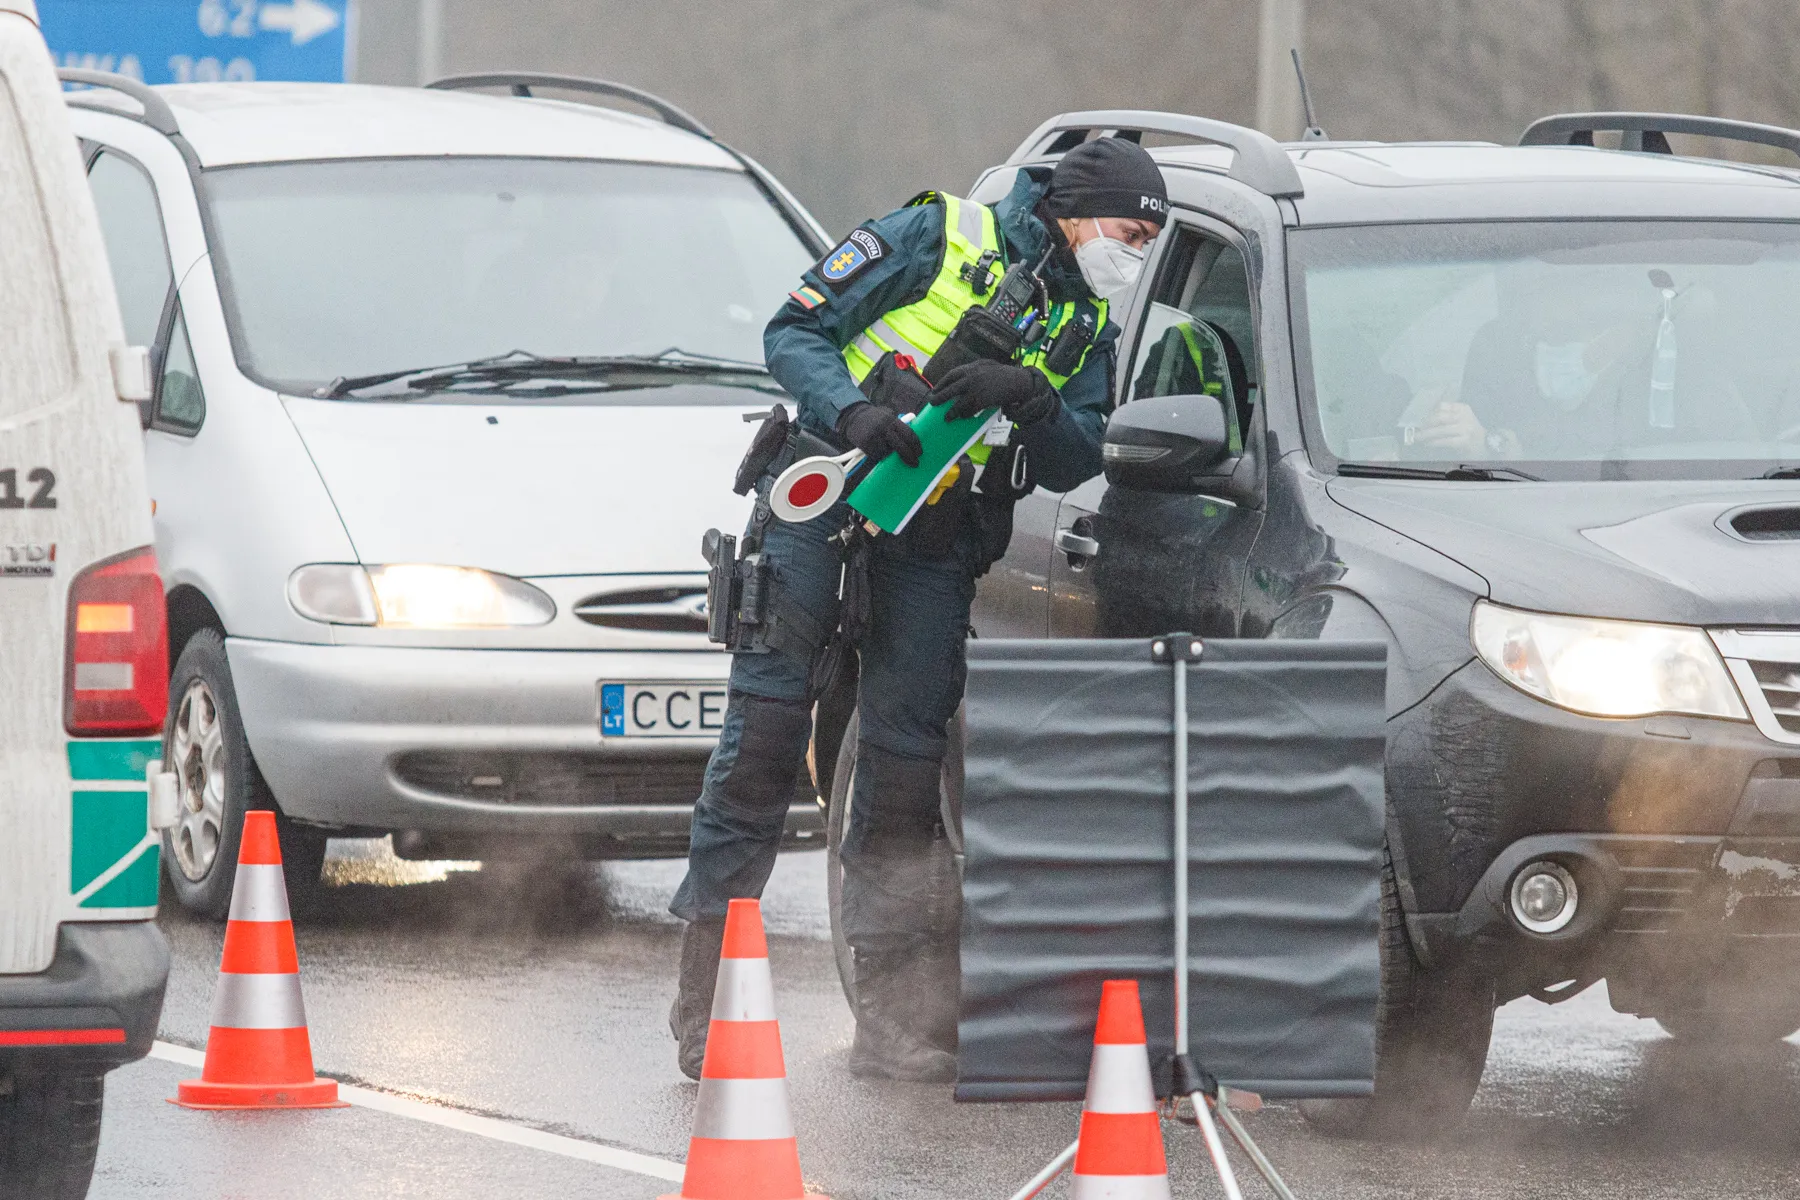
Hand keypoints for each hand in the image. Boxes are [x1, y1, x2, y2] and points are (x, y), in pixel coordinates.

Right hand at [836, 402, 922, 466]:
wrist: (852, 416)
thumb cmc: (873, 418)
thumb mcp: (887, 415)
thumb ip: (899, 424)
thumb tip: (912, 437)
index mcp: (892, 420)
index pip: (909, 434)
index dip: (916, 445)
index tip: (920, 453)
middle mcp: (884, 428)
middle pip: (901, 446)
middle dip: (909, 456)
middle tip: (915, 463)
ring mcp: (874, 437)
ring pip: (888, 453)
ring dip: (890, 454)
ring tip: (886, 450)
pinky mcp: (866, 444)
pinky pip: (877, 455)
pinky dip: (879, 455)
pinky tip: (876, 450)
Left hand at [935, 359, 1059, 426]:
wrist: (1017, 381)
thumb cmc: (1002, 374)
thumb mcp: (986, 365)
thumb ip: (974, 370)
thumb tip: (961, 379)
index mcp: (971, 368)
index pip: (951, 375)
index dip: (941, 384)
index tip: (935, 390)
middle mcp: (970, 378)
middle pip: (949, 389)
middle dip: (939, 397)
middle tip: (932, 403)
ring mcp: (975, 390)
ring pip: (958, 403)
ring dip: (951, 412)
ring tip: (946, 418)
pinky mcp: (981, 401)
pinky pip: (969, 410)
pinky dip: (965, 415)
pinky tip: (962, 417)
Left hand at [1412, 400, 1487, 455]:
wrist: (1485, 444)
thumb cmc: (1467, 432)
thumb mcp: (1459, 419)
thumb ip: (1445, 417)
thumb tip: (1423, 422)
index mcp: (1462, 408)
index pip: (1442, 406)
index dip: (1429, 413)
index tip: (1420, 420)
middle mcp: (1465, 416)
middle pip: (1440, 417)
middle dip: (1426, 424)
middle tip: (1417, 430)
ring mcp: (1466, 428)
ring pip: (1441, 429)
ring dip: (1427, 434)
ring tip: (1418, 438)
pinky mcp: (1465, 441)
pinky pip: (1446, 441)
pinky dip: (1434, 442)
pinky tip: (1428, 444)